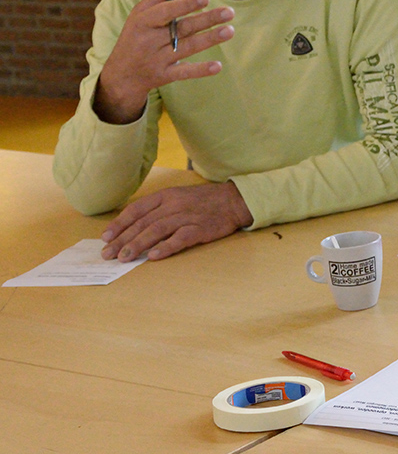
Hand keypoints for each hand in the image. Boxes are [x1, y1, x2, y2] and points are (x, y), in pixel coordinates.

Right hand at [94, 0, 235, 124]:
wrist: (122, 74)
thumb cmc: (136, 36)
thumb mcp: (139, 15)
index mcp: (142, 22)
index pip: (165, 12)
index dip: (185, 5)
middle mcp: (149, 41)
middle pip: (181, 28)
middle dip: (206, 20)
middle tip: (229, 12)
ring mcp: (157, 59)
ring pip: (187, 47)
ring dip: (209, 39)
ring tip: (230, 30)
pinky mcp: (165, 76)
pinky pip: (184, 72)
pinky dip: (200, 70)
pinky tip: (218, 66)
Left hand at [100, 181, 253, 261]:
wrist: (234, 200)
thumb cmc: (203, 201)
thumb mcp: (178, 197)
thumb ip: (157, 209)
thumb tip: (132, 227)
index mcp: (165, 196)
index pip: (136, 210)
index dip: (119, 224)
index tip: (105, 237)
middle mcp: (174, 205)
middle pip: (143, 223)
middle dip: (122, 239)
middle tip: (108, 254)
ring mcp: (187, 216)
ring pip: (157, 230)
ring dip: (138, 244)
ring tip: (124, 257)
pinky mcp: (201, 229)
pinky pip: (180, 238)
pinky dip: (166, 247)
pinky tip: (153, 256)